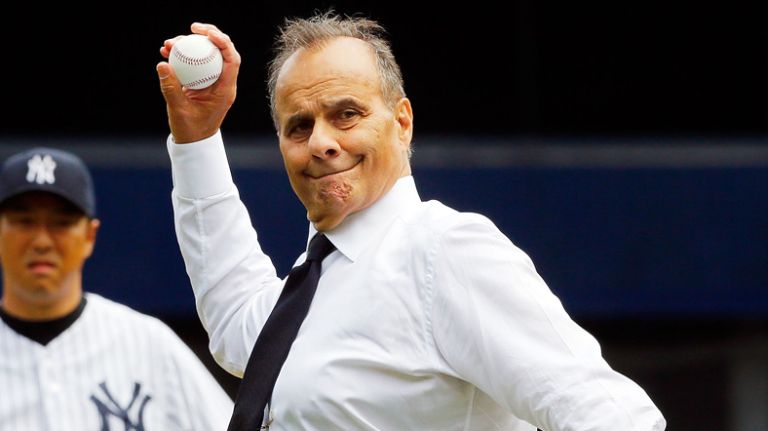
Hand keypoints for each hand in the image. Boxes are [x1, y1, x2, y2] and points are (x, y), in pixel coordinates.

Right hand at [156, 23, 240, 143]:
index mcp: (225, 90)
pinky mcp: (202, 81)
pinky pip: (195, 63)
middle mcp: (222, 83)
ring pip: (207, 55)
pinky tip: (166, 52)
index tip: (206, 33)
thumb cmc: (190, 130)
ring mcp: (213, 81)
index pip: (232, 60)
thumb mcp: (178, 109)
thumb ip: (170, 88)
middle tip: (191, 28)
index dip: (223, 42)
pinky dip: (183, 56)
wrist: (193, 142)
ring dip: (191, 45)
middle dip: (208, 35)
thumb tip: (162, 64)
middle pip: (222, 52)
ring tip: (169, 43)